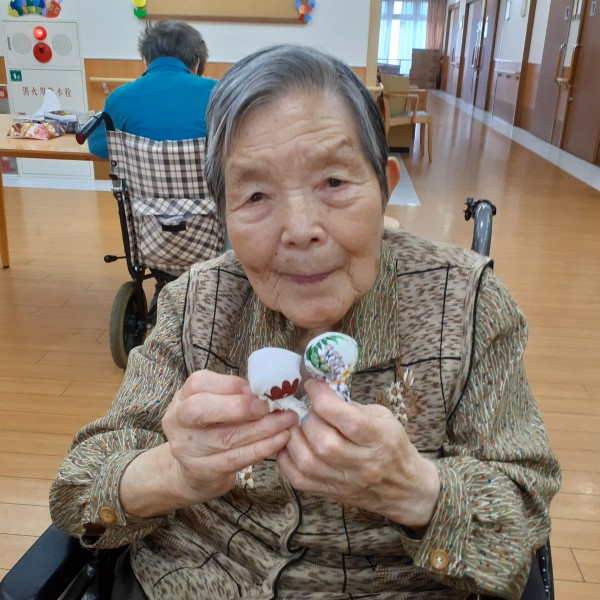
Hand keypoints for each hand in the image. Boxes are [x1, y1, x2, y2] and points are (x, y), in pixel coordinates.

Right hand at [163, 370, 297, 501]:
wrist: (192, 472)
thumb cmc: (210, 429)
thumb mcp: (214, 405)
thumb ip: (233, 395)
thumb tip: (266, 389)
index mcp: (182, 398)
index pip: (199, 384)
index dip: (231, 385)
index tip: (258, 389)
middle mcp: (179, 422)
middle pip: (201, 410)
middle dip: (239, 406)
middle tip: (270, 406)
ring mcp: (188, 449)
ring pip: (226, 437)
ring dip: (263, 428)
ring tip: (287, 420)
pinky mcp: (204, 471)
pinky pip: (236, 459)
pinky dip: (262, 448)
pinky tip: (281, 439)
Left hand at [276, 380, 439, 528]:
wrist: (403, 488)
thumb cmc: (392, 445)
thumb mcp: (383, 418)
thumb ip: (352, 406)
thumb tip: (322, 393)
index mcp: (380, 439)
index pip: (349, 421)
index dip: (324, 400)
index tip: (312, 385)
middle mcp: (363, 464)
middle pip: (324, 442)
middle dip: (309, 417)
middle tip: (308, 408)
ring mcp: (345, 481)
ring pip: (308, 461)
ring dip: (295, 436)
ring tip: (298, 423)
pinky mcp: (330, 492)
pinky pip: (298, 478)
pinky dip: (287, 457)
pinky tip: (292, 442)